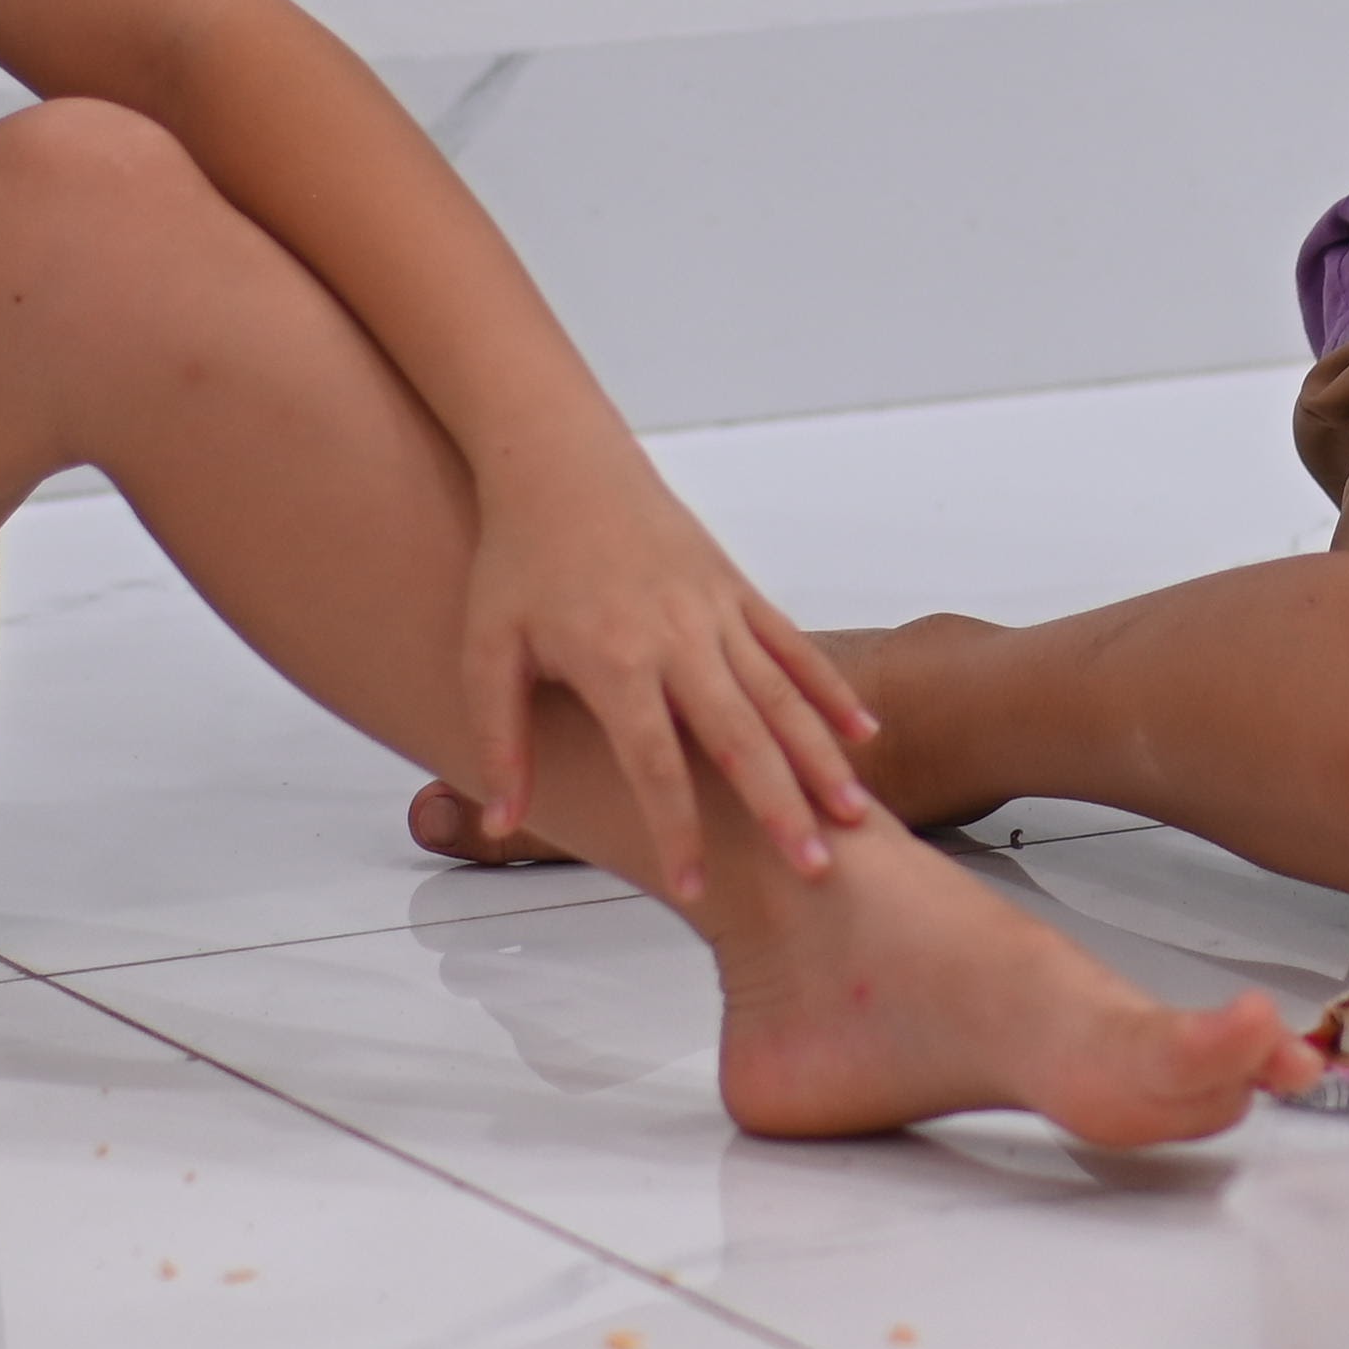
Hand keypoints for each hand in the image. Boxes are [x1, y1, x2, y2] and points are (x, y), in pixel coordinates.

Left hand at [452, 446, 880, 902]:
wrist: (558, 461)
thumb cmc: (518, 558)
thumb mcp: (485, 651)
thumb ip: (500, 739)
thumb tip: (502, 822)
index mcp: (614, 659)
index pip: (654, 762)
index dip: (675, 829)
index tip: (690, 887)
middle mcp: (676, 636)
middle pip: (739, 736)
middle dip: (778, 807)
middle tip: (814, 869)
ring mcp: (714, 609)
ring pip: (780, 694)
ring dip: (819, 756)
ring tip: (855, 814)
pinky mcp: (735, 587)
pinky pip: (791, 646)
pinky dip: (829, 690)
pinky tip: (864, 734)